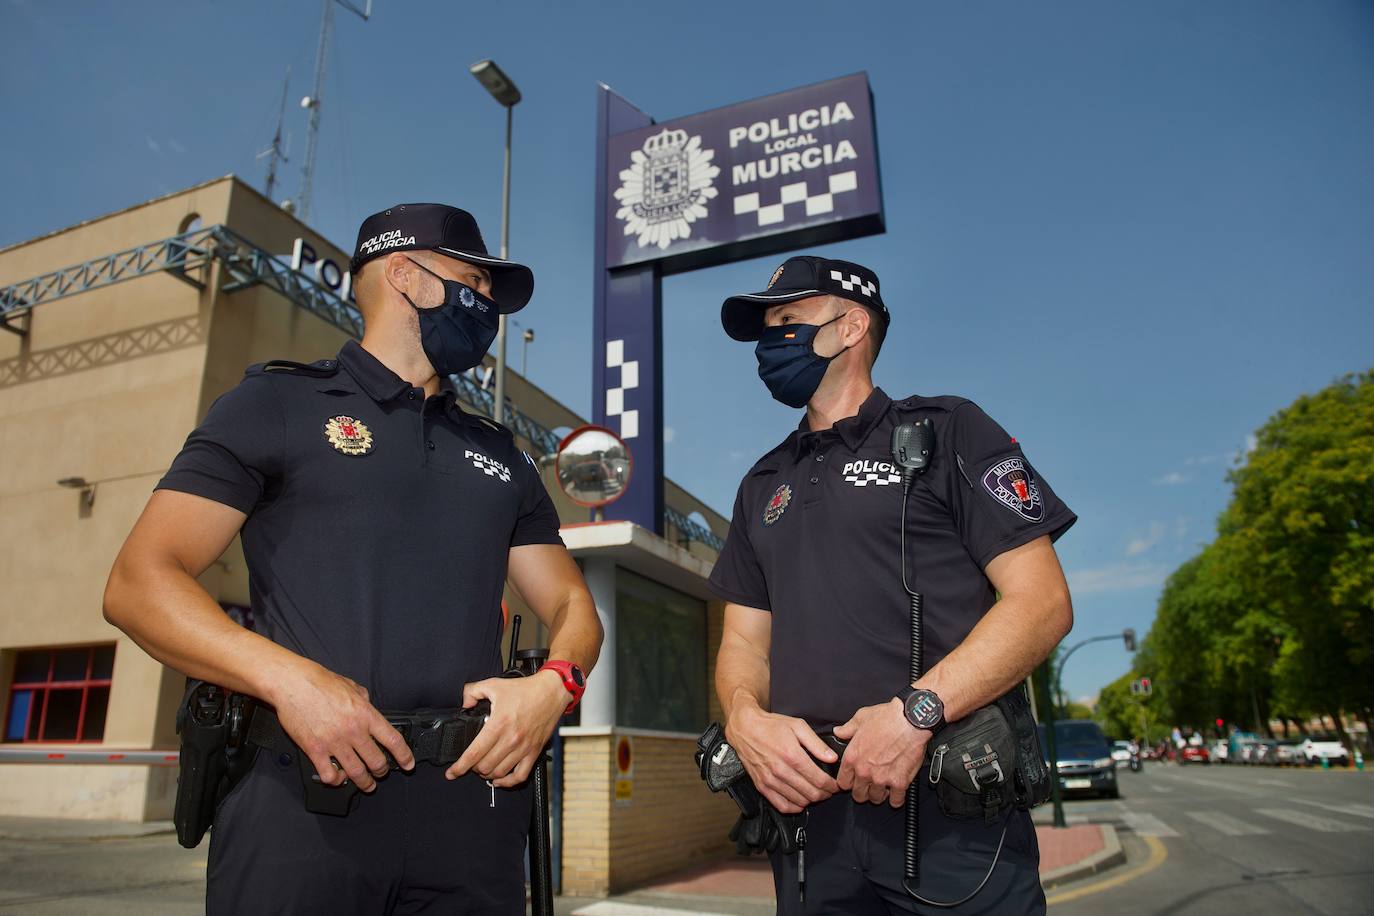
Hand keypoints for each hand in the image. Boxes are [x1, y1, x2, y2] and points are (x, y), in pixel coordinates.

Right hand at [271, 662, 414, 791]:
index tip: (408, 764)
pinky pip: (329, 775)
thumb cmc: (319, 682)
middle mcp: (353, 731)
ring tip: (367, 784)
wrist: (293, 684)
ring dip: (364, 782)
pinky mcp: (315, 750)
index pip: (393, 740)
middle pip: (377, 762)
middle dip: (383, 772)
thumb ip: (363, 700)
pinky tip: (338, 777)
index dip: (404, 755)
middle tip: (382, 773)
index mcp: (365, 714)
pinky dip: (336, 780)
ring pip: (357, 773)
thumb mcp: (351, 686)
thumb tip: (367, 704)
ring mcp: (334, 743)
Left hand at [447, 670, 567, 786]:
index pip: (475, 753)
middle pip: (485, 767)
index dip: (460, 766)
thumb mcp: (494, 684)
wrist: (552, 691)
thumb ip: (472, 691)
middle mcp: (511, 739)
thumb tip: (462, 702)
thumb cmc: (525, 689)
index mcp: (499, 724)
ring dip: (487, 774)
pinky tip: (499, 779)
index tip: (451, 773)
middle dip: (472, 768)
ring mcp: (524, 748)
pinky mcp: (534, 752)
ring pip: (499, 773)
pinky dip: (507, 782)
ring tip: (482, 768)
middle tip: (469, 763)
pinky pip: (520, 776)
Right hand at [724, 702, 838, 814]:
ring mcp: (770, 781)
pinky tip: (800, 801)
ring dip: (812, 800)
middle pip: (811, 793)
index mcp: (792, 755)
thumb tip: (832, 758)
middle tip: (829, 790)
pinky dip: (794, 807)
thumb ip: (817, 743)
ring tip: (816, 793)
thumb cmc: (771, 725)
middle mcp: (781, 770)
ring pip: (799, 801)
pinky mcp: (761, 786)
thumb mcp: (797, 726)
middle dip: (825, 794)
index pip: (819, 780)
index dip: (832, 785)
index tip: (836, 785)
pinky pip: (781, 806)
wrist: (744, 728)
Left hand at [832, 698, 928, 806]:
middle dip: (862, 791)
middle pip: (858, 795)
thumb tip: (839, 732)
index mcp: (852, 757)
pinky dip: (897, 798)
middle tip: (869, 785)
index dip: (848, 782)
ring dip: (879, 795)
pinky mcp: (900, 782)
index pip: (843, 782)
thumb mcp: (861, 717)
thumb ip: (847, 728)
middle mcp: (864, 771)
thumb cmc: (887, 717)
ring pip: (876, 799)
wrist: (911, 720)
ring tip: (883, 788)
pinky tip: (897, 792)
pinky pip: (896, 801)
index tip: (853, 780)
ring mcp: (882, 778)